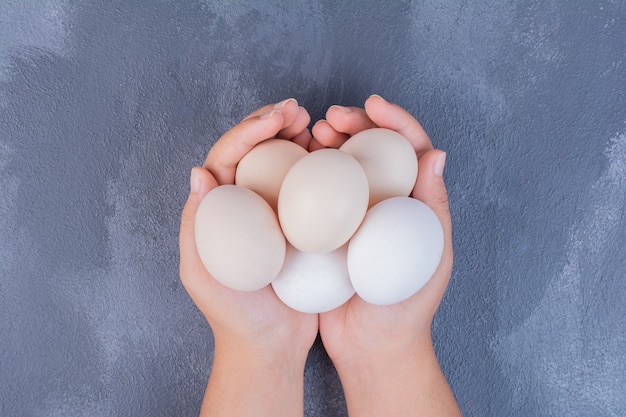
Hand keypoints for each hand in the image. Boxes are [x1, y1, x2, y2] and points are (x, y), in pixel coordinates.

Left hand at [179, 99, 317, 416]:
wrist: (271, 345)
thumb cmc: (234, 314)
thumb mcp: (203, 275)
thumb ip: (196, 225)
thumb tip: (199, 170)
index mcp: (218, 209)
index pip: (229, 156)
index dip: (249, 130)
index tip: (277, 118)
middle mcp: (245, 204)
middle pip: (256, 151)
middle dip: (273, 123)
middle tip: (298, 110)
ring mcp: (274, 213)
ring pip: (284, 163)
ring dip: (296, 137)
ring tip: (315, 123)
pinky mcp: (301, 226)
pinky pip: (310, 188)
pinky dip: (319, 166)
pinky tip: (332, 154)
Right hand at [315, 95, 459, 415]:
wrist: (371, 347)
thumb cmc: (406, 307)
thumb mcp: (428, 258)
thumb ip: (432, 207)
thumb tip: (436, 153)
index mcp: (413, 203)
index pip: (408, 149)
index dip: (393, 120)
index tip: (370, 106)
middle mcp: (384, 203)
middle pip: (371, 150)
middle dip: (354, 124)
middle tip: (330, 119)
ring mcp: (354, 217)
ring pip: (342, 166)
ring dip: (329, 143)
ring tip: (312, 133)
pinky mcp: (328, 232)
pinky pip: (317, 195)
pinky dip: (307, 173)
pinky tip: (293, 163)